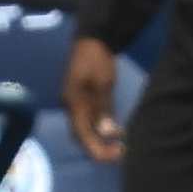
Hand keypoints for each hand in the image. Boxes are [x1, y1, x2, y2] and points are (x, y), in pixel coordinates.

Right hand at [64, 37, 125, 162]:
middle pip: (81, 137)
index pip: (83, 137)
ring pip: (83, 130)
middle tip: (121, 152)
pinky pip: (87, 121)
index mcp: (74, 104)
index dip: (99, 150)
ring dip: (99, 140)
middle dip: (99, 149)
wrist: (91, 39)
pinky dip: (99, 129)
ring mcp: (74, 102)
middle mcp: (71, 106)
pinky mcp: (80, 98)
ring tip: (119, 144)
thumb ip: (104, 109)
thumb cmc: (97, 59)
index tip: (119, 153)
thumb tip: (107, 133)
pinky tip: (114, 130)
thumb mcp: (104, 83)